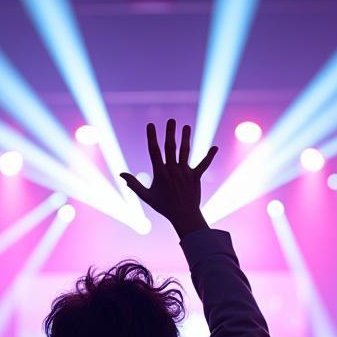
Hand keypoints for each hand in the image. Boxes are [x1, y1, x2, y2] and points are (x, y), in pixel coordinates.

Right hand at [120, 120, 217, 238]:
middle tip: (171, 120)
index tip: (150, 125)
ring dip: (186, 138)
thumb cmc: (164, 206)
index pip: (154, 151)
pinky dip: (209, 156)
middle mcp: (173, 170)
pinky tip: (215, 147)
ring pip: (185, 152)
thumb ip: (133, 184)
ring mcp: (185, 173)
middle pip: (170, 147)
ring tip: (186, 126)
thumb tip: (121, 174)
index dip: (151, 137)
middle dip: (170, 132)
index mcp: (160, 173)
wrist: (183, 216)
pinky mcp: (196, 177)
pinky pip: (204, 164)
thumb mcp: (146, 196)